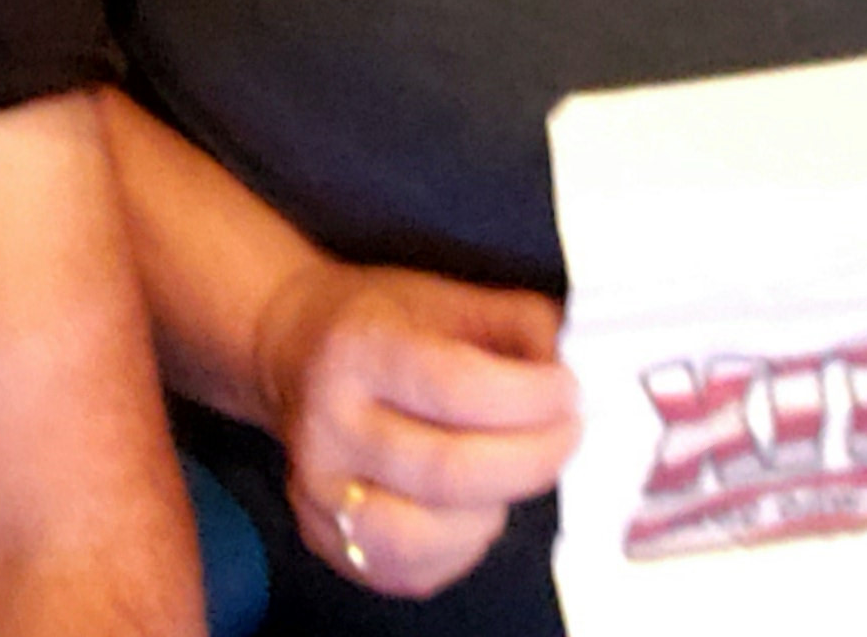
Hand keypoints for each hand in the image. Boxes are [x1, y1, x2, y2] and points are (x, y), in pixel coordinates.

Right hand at [252, 260, 579, 600]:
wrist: (295, 350)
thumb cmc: (380, 323)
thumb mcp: (447, 295)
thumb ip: (518, 323)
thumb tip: (571, 368)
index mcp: (358, 350)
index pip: (457, 387)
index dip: (530, 397)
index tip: (567, 390)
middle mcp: (328, 425)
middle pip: (448, 472)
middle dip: (532, 459)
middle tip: (566, 434)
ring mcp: (319, 491)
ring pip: (426, 535)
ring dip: (494, 508)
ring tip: (509, 471)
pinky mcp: (327, 539)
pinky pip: (412, 570)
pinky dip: (463, 546)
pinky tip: (474, 505)